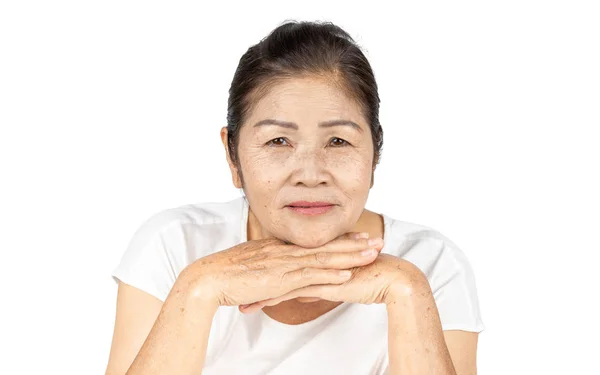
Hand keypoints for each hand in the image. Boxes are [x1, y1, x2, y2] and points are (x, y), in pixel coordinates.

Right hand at [181, 232, 385, 307]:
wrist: (208, 278)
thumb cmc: (226, 274)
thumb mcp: (251, 266)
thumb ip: (267, 266)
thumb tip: (276, 272)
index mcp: (279, 248)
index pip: (315, 242)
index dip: (339, 239)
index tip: (358, 237)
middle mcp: (285, 252)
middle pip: (326, 246)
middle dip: (354, 244)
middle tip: (377, 240)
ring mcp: (284, 264)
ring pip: (324, 259)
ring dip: (350, 257)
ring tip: (373, 253)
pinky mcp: (280, 279)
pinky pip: (309, 276)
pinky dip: (330, 274)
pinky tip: (347, 274)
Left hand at [239, 252, 423, 312]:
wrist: (390, 278)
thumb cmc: (367, 279)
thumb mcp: (337, 284)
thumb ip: (317, 286)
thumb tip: (303, 295)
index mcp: (314, 259)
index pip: (282, 266)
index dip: (262, 275)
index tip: (246, 283)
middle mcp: (311, 262)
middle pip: (275, 271)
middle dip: (252, 283)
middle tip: (234, 290)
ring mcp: (315, 270)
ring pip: (278, 282)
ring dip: (257, 294)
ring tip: (239, 304)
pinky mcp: (320, 282)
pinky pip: (290, 292)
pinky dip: (271, 299)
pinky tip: (258, 306)